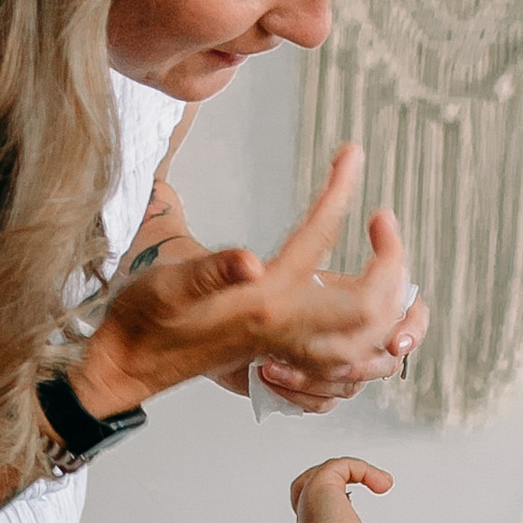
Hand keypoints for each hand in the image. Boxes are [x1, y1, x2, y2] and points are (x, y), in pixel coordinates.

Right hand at [84, 148, 423, 418]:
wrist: (129, 365)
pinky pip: (349, 369)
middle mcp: (287, 331)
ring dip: (392, 304)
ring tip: (389, 261)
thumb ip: (211, 271)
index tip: (352, 154)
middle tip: (382, 219)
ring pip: (369, 344)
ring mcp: (290, 352)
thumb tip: (249, 260)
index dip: (340, 191)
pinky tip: (370, 318)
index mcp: (264, 302)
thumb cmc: (144, 320)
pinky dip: (371, 346)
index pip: (319, 238)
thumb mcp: (169, 285)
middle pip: (370, 305)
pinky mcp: (285, 363)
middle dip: (392, 260)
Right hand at [290, 459, 392, 522]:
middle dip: (328, 478)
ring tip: (380, 481)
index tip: (355, 511)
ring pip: (323, 471)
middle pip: (306, 485)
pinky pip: (342, 465)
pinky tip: (382, 483)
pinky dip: (364, 469)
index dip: (336, 506)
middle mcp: (310, 515)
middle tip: (353, 479)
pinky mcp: (321, 484)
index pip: (317, 513)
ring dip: (354, 470)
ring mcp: (313, 498)